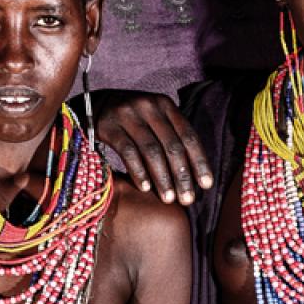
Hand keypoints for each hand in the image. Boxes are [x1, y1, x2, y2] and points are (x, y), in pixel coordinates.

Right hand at [94, 91, 212, 205]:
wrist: (96, 104)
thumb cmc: (134, 120)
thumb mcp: (155, 119)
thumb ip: (173, 137)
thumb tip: (194, 173)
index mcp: (166, 104)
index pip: (188, 135)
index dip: (199, 161)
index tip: (206, 185)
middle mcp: (149, 106)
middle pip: (172, 145)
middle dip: (182, 175)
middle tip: (187, 200)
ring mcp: (128, 115)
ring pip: (151, 151)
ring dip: (162, 178)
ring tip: (168, 199)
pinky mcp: (109, 126)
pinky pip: (128, 152)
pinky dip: (138, 171)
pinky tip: (145, 188)